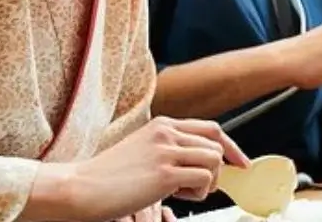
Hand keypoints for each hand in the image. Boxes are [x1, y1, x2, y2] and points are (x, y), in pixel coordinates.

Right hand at [31, 117, 248, 221]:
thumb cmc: (107, 177)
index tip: (240, 163)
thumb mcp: (142, 151)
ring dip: (205, 183)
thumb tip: (201, 164)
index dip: (231, 147)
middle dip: (219, 169)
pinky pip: (203, 180)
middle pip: (217, 145)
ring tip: (181, 192)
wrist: (80, 188)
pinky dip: (197, 194)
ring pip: (213, 162)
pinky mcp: (164, 173)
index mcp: (162, 125)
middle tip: (203, 187)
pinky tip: (175, 196)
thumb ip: (169, 150)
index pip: (211, 129)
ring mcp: (166, 151)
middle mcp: (167, 132)